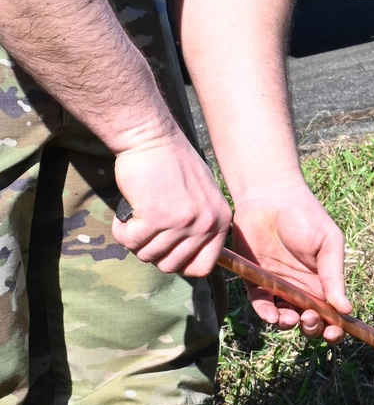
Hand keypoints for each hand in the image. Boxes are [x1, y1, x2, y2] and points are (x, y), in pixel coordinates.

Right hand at [112, 132, 231, 274]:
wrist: (152, 138)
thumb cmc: (173, 164)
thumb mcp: (202, 196)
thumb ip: (200, 225)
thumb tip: (187, 258)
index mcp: (220, 220)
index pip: (204, 266)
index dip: (180, 265)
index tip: (167, 252)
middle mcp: (205, 223)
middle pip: (171, 265)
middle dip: (153, 251)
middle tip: (146, 229)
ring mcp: (181, 222)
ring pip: (147, 255)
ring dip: (135, 239)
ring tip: (137, 217)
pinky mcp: (155, 217)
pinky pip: (130, 242)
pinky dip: (122, 231)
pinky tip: (126, 214)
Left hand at [231, 179, 349, 342]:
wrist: (270, 196)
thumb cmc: (306, 215)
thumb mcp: (328, 243)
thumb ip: (334, 275)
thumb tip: (347, 309)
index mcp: (323, 280)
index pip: (332, 312)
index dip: (335, 327)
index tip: (335, 331)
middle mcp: (302, 288)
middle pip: (309, 322)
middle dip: (312, 329)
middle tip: (310, 318)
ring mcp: (279, 286)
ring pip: (285, 319)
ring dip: (290, 325)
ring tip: (292, 318)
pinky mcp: (256, 282)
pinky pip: (261, 305)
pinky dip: (267, 313)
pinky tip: (272, 313)